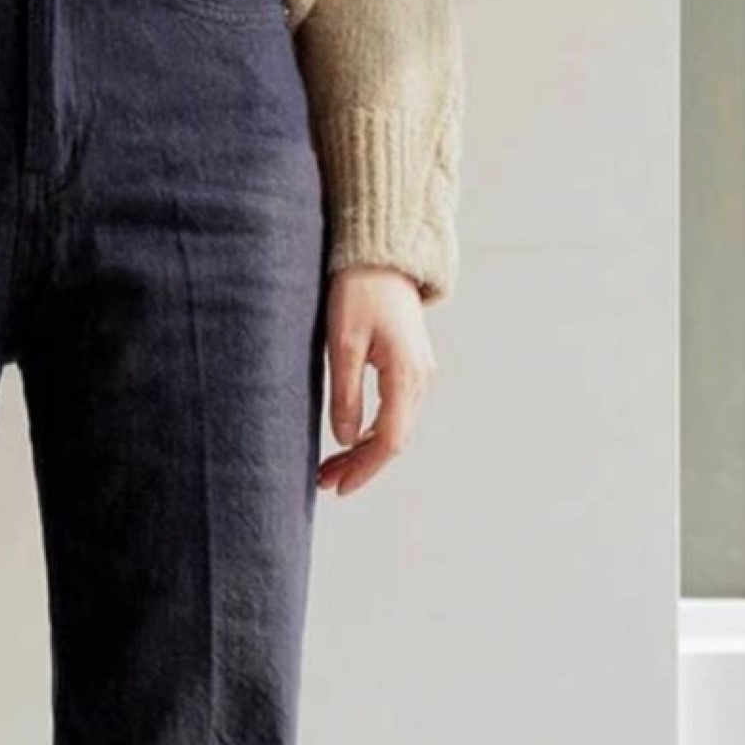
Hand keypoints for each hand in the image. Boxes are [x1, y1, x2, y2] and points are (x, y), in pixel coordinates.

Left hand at [317, 264, 436, 496]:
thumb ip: (344, 393)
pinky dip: (370, 433)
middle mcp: (420, 379)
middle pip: (393, 441)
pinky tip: (347, 441)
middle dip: (360, 467)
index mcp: (406, 375)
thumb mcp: (343, 343)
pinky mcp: (410, 369)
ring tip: (329, 468)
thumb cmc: (359, 292)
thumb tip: (343, 439)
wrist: (383, 257)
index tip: (338, 487)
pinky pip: (394, 413)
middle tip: (324, 483)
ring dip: (363, 453)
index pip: (388, 440)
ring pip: (395, 429)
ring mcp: (419, 375)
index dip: (364, 469)